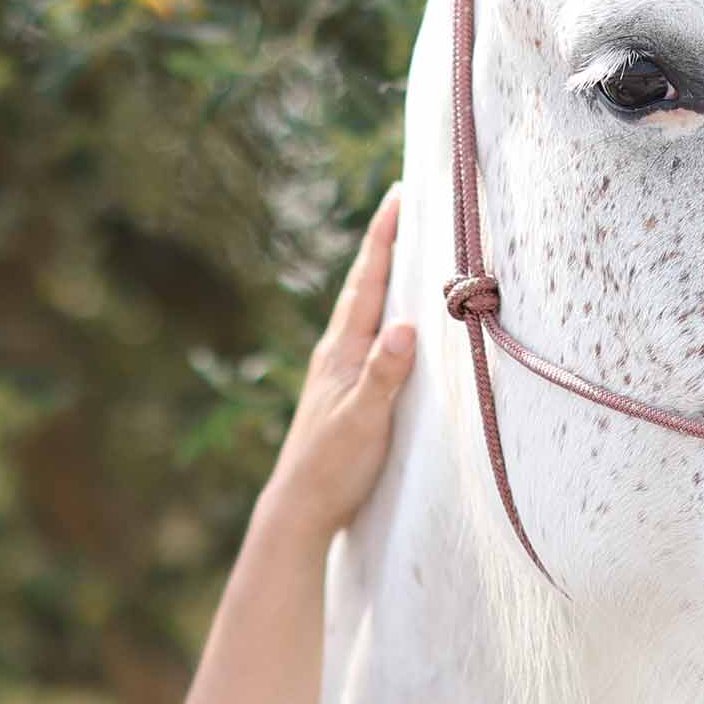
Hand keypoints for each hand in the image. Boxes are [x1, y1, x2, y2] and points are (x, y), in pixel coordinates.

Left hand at [259, 182, 415, 544]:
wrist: (299, 509)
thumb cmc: (332, 468)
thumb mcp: (364, 421)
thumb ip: (384, 374)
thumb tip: (404, 325)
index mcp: (341, 352)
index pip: (367, 283)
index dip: (384, 238)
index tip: (398, 194)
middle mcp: (335, 355)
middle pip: (363, 287)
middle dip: (384, 246)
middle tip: (402, 204)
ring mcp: (336, 374)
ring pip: (362, 312)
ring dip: (381, 278)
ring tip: (398, 249)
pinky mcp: (341, 394)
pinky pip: (364, 338)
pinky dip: (380, 315)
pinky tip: (386, 322)